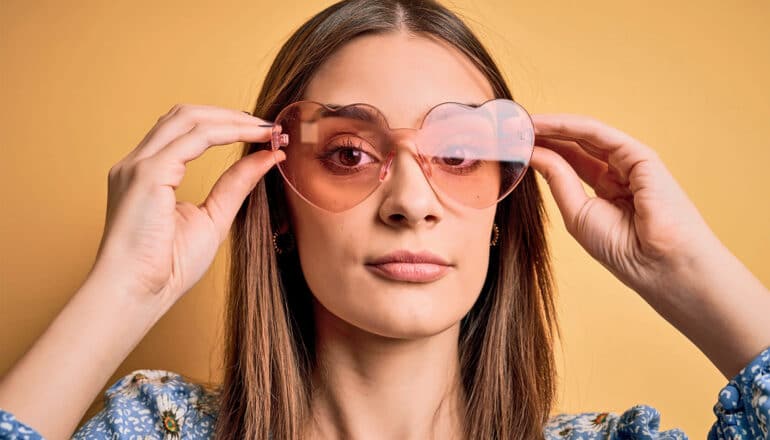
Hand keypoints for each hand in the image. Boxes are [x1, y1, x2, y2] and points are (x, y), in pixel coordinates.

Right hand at [90, 104, 284, 305]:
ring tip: (265, 129)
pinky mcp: (146, 173)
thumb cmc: (168, 266)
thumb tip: (268, 156)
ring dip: (232, 118)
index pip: (186, 132)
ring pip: (188, 118)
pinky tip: (253, 138)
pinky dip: (228, 132)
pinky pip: (194, 138)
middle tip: (269, 126)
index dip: (226, 125)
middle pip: (186, 115)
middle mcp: (138, 163)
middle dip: (230, 115)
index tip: (262, 133)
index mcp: (148, 174)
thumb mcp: (213, 218)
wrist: (138, 293)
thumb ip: (237, 184)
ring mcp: (139, 165)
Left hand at [527, 114, 721, 298]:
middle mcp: (619, 173)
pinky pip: (598, 133)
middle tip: (508, 128)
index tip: (510, 146)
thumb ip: (558, 180)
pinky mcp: (639, 155)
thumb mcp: (577, 213)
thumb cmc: (624, 250)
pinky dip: (568, 126)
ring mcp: (630, 163)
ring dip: (550, 127)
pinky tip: (542, 125)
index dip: (540, 152)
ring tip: (519, 123)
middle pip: (574, 146)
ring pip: (584, 135)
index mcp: (607, 192)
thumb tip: (533, 154)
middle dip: (542, 136)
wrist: (660, 265)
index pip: (569, 163)